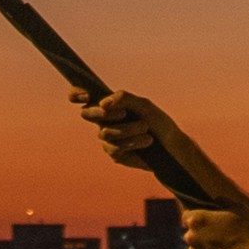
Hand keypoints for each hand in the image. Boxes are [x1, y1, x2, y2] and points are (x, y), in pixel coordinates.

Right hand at [72, 86, 186, 172]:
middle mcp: (104, 121)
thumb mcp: (143, 105)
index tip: (86, 95)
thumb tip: (103, 103)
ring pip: (106, 132)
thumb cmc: (158, 122)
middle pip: (86, 114)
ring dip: (128, 130)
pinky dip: (132, 143)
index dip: (76, 93)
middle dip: (101, 113)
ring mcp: (108, 138)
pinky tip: (146, 142)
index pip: (83, 97)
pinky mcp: (115, 154)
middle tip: (123, 113)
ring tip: (146, 130)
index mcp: (108, 105)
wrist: (172, 146)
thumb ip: (123, 98)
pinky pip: (114, 148)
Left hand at [182, 206, 248, 248]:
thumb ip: (224, 201)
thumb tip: (217, 200)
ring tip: (224, 246)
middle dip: (201, 232)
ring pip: (196, 247)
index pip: (186, 215)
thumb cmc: (248, 232)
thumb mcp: (239, 208)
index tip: (207, 219)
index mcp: (196, 219)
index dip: (196, 216)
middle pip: (191, 232)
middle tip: (219, 233)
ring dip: (205, 246)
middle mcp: (191, 237)